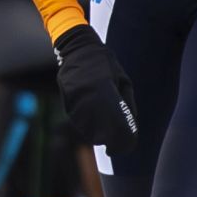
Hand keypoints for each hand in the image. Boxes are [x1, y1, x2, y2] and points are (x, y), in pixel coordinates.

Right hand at [53, 25, 138, 153]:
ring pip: (88, 128)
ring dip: (98, 135)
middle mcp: (90, 96)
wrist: (79, 50)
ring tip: (106, 134)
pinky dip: (87, 127)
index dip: (122, 140)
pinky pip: (78, 121)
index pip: (116, 124)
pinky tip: (93, 124)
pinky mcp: (67, 102)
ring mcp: (76, 100)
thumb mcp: (123, 82)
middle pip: (102, 129)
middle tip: (117, 144)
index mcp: (107, 89)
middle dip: (111, 139)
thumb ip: (127, 105)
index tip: (124, 145)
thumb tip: (130, 129)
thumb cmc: (106, 66)